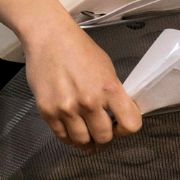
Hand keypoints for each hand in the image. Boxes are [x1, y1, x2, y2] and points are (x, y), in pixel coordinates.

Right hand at [21, 15, 142, 152]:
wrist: (49, 37)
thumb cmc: (79, 48)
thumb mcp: (106, 68)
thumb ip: (113, 93)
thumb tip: (116, 115)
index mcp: (110, 89)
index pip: (131, 124)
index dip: (126, 130)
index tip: (120, 126)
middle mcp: (89, 102)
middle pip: (104, 138)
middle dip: (104, 138)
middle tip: (100, 133)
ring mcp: (67, 109)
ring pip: (82, 142)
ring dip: (86, 142)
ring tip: (86, 137)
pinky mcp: (48, 111)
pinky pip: (62, 136)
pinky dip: (69, 138)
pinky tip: (71, 131)